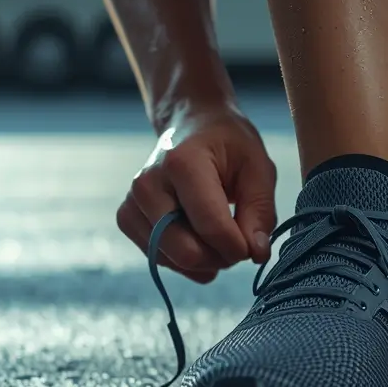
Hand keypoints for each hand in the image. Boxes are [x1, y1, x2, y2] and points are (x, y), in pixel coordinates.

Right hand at [118, 103, 276, 282]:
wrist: (191, 125)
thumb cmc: (227, 145)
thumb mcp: (258, 169)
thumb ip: (261, 213)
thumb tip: (256, 254)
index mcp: (182, 163)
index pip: (211, 226)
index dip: (239, 247)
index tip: (253, 243)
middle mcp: (148, 184)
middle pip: (186, 251)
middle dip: (220, 258)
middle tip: (237, 242)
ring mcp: (132, 202)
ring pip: (172, 260)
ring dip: (204, 261)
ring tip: (219, 236)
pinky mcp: (126, 218)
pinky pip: (159, 260)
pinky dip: (185, 261)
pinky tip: (199, 240)